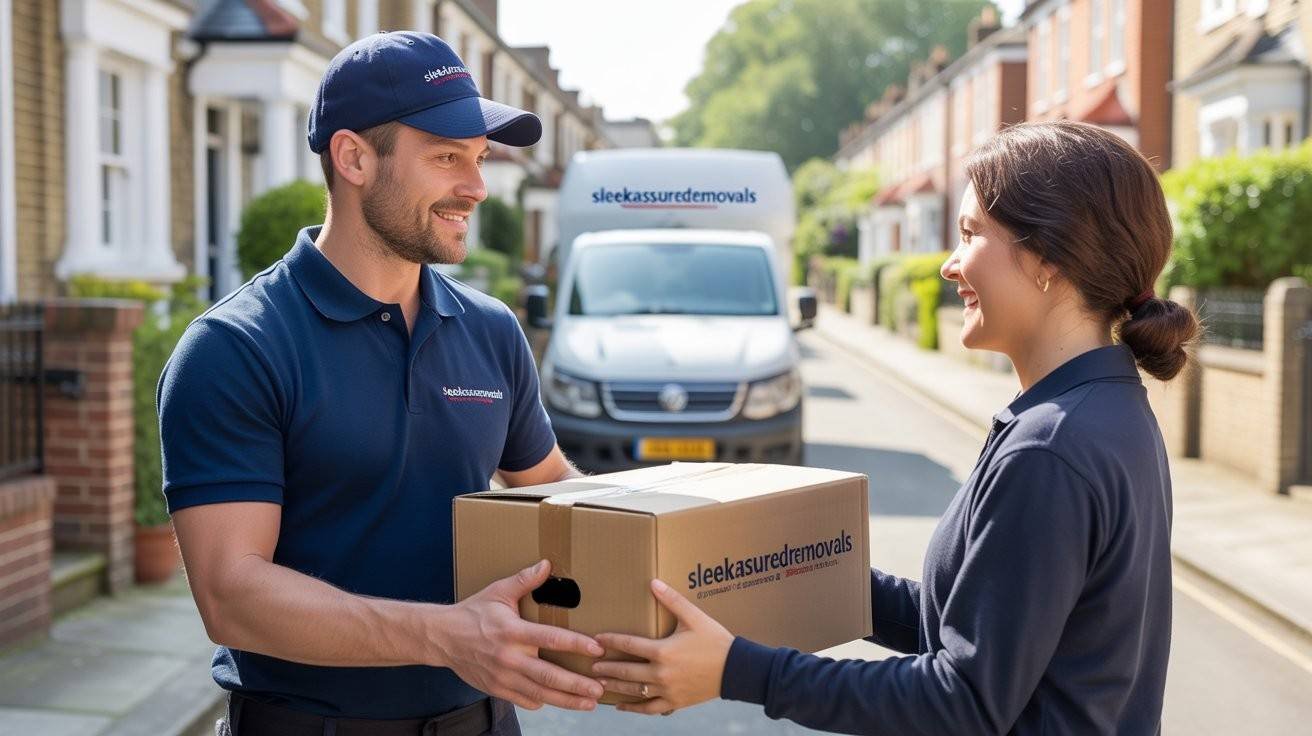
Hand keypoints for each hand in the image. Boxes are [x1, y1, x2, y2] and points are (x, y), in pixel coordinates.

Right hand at [437, 560, 604, 710]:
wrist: (442, 638)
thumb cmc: (473, 612)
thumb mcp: (497, 592)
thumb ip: (524, 580)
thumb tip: (546, 564)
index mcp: (512, 631)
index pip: (550, 638)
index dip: (575, 644)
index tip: (597, 649)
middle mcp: (509, 657)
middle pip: (549, 675)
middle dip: (577, 684)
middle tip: (600, 689)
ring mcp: (503, 677)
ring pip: (540, 693)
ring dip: (567, 700)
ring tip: (590, 702)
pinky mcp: (497, 689)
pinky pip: (525, 700)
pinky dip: (543, 702)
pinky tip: (560, 700)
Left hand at [593, 579, 733, 714]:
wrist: (736, 669)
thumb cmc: (715, 640)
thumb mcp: (694, 617)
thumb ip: (672, 600)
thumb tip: (653, 582)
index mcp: (663, 651)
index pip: (629, 644)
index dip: (611, 641)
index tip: (597, 639)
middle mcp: (661, 673)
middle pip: (626, 670)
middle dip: (606, 667)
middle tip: (591, 664)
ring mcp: (667, 690)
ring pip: (634, 691)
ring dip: (615, 687)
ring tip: (598, 684)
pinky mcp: (675, 702)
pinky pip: (649, 708)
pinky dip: (633, 708)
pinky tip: (620, 706)